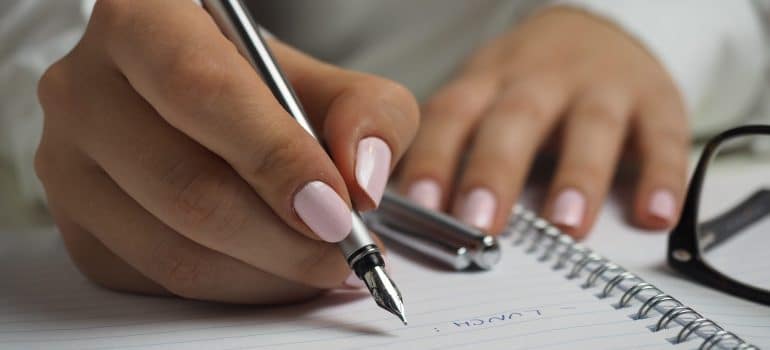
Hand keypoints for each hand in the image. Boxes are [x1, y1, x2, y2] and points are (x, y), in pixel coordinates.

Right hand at [35, 0, 417, 302]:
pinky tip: (275, 268)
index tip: (336, 207)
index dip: (276, 157)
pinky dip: (235, 288)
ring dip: (267, 273)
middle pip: (187, 186)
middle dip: (285, 238)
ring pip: (173, 250)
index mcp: (143, 21)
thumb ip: (369, 114)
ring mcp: (68, 164)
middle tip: (345, 249)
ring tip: (322, 262)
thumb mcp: (329, 82)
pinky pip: (160, 281)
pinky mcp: (77, 226)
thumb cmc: (265, 90)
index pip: (203, 91)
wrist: (209, 111)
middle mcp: (85, 89)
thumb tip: (361, 180)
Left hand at [398, 7, 688, 237]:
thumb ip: (453, 146)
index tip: (418, 205)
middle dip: (495, 171)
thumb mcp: (482, 96)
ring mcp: (601, 86)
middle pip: (515, 119)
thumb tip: (412, 216)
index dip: (434, 157)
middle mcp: (541, 79)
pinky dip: (662, 176)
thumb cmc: (526, 83)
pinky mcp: (655, 99)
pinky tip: (654, 215)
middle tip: (479, 223)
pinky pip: (663, 137)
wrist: (595, 31)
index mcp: (489, 81)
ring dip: (578, 176)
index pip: (452, 115)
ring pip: (590, 127)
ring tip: (565, 225)